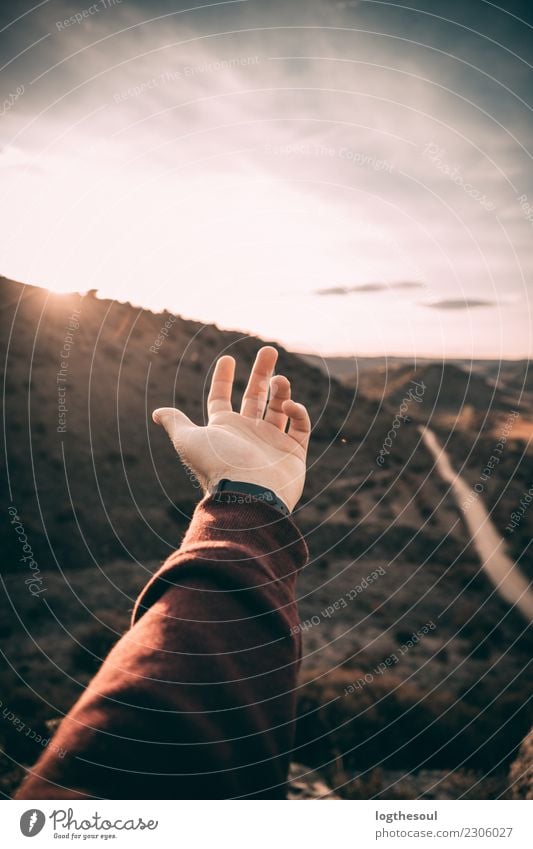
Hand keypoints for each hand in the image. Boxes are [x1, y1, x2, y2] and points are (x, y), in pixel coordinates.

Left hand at [153, 346, 310, 511]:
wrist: (250, 495)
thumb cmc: (219, 465)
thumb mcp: (189, 441)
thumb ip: (176, 424)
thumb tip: (157, 412)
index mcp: (224, 428)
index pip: (221, 398)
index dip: (223, 378)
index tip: (228, 359)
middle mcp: (247, 432)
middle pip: (255, 396)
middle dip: (262, 372)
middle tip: (270, 350)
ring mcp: (271, 441)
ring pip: (280, 408)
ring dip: (281, 390)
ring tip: (280, 380)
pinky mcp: (293, 451)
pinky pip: (300, 425)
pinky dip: (297, 412)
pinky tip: (289, 406)